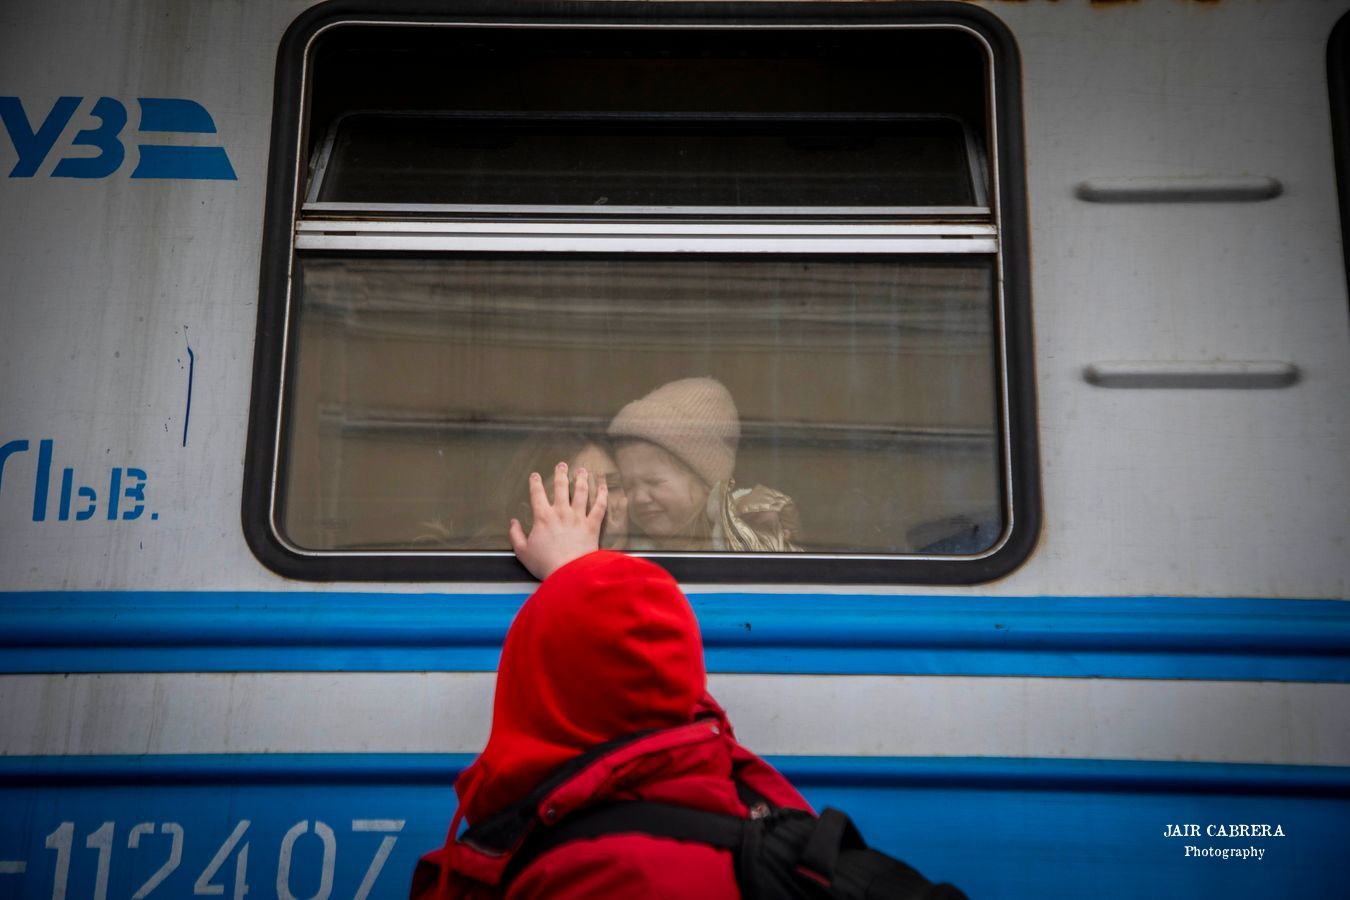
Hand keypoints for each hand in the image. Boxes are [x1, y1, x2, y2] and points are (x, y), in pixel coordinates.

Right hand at [509, 461, 608, 580]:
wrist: (568, 573)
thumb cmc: (545, 564)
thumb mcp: (522, 552)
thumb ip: (516, 535)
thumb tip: (512, 522)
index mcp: (543, 517)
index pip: (537, 495)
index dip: (535, 483)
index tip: (535, 475)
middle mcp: (561, 512)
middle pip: (561, 487)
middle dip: (560, 474)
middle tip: (561, 465)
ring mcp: (578, 517)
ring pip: (581, 492)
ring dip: (581, 479)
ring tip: (582, 470)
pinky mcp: (592, 525)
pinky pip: (599, 506)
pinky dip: (602, 495)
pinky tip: (603, 486)